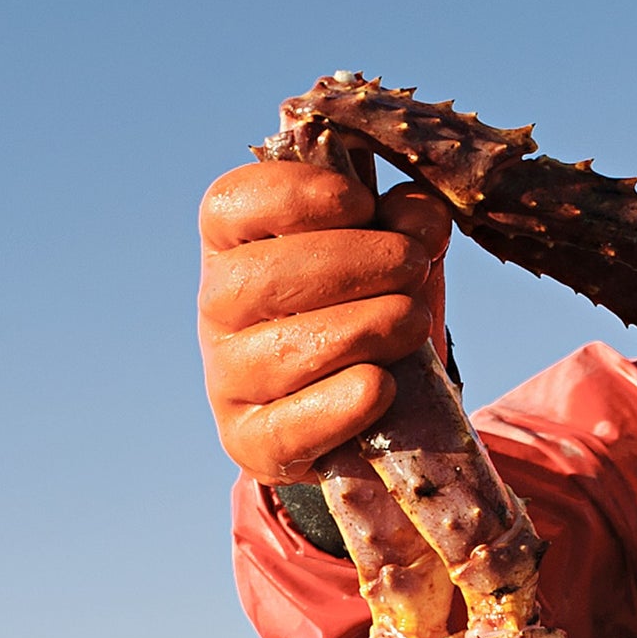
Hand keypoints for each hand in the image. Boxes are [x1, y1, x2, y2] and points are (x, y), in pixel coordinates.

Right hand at [196, 162, 453, 484]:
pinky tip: (382, 386)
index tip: (362, 203)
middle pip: (259, 277)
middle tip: (412, 266)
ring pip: (278, 351)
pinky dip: (341, 405)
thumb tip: (421, 220)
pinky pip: (287, 428)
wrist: (359, 406)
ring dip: (360, 329)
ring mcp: (226, 379)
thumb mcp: (386, 253)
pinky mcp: (249, 442)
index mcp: (233, 245)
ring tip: (412, 321)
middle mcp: (215, 309)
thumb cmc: (364, 306)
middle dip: (351, 263)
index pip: (229, 205)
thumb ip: (404, 223)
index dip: (294, 195)